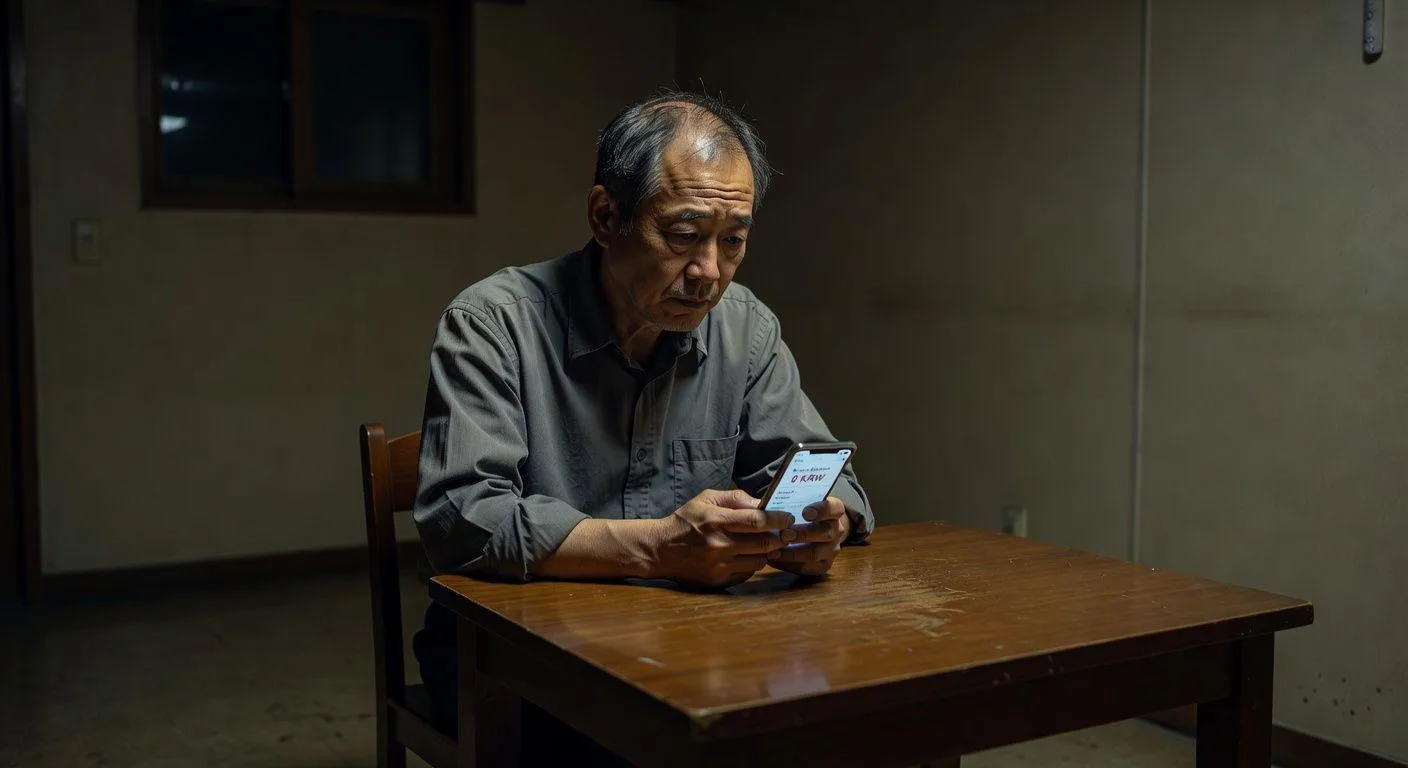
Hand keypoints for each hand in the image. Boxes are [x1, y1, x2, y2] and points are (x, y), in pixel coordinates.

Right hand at [647, 489, 796, 588]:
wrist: (660, 550)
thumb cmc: (685, 521)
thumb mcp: (706, 498)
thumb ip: (735, 498)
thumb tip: (762, 503)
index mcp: (717, 520)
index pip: (758, 521)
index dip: (778, 520)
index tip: (788, 518)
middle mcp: (719, 544)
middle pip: (764, 543)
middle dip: (780, 537)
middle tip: (786, 532)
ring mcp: (719, 565)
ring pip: (760, 560)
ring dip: (768, 552)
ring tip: (766, 544)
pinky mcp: (719, 580)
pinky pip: (748, 573)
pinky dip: (752, 564)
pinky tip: (748, 555)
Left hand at [766, 496, 848, 576]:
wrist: (814, 529)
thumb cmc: (800, 512)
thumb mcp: (800, 502)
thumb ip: (791, 501)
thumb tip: (768, 503)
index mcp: (834, 511)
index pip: (835, 508)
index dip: (822, 510)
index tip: (805, 512)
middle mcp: (837, 530)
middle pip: (826, 533)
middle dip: (803, 534)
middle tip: (784, 534)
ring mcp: (832, 549)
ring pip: (815, 553)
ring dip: (792, 553)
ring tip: (772, 551)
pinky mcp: (823, 565)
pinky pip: (806, 567)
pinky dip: (788, 564)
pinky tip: (773, 559)